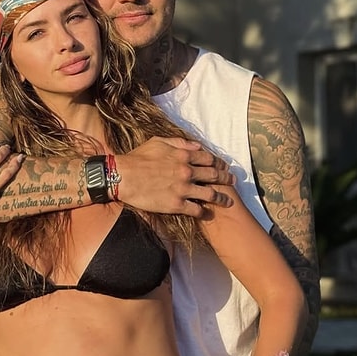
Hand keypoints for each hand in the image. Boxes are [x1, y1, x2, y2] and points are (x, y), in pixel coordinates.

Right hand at [116, 137, 233, 216]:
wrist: (123, 176)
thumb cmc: (138, 157)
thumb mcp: (158, 142)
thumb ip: (180, 142)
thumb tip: (197, 145)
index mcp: (183, 155)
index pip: (209, 159)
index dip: (219, 163)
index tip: (224, 166)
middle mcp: (187, 171)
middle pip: (214, 175)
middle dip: (226, 179)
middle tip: (233, 182)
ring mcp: (183, 189)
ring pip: (210, 194)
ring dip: (221, 198)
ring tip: (228, 201)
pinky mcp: (176, 204)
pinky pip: (196, 209)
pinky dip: (205, 212)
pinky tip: (208, 213)